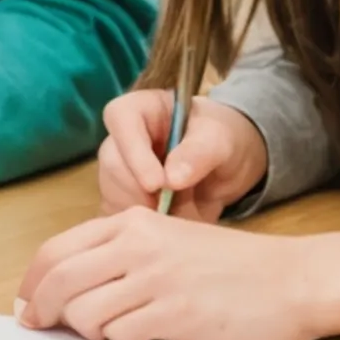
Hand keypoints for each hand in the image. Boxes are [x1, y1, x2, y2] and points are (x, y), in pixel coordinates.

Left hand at [17, 209, 339, 339]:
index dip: (32, 280)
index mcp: (132, 222)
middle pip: (60, 280)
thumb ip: (122, 251)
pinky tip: (145, 334)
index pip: (58, 249)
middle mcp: (138, 244)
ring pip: (86, 312)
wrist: (290, 278)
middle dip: (42, 308)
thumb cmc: (230, 264)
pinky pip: (122, 335)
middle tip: (38, 326)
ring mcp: (156, 278)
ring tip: (112, 329)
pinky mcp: (175, 312)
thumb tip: (68, 283)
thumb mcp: (169, 239)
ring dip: (89, 329)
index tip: (26, 302)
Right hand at [96, 91, 268, 220]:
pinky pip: (119, 217)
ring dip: (144, 213)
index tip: (157, 184)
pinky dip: (142, 230)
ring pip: (112, 194)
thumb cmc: (221, 138)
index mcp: (139, 110)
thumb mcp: (219, 140)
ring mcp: (118, 171)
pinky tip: (167, 230)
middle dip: (139, 192)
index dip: (134, 152)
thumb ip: (199, 153)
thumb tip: (172, 179)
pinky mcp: (122, 201)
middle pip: (113, 163)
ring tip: (179, 218)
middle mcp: (121, 139)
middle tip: (169, 210)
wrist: (227, 165)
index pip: (121, 119)